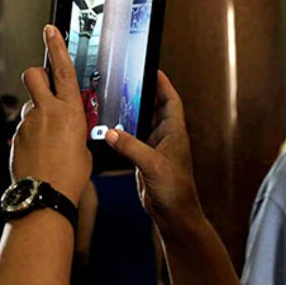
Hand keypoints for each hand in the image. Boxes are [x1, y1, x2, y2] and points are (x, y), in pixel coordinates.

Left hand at [10, 25, 91, 204]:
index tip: (50, 30)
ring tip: (46, 138)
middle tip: (43, 87)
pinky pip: (23, 127)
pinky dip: (30, 134)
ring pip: (28, 104)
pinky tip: (38, 153)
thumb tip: (67, 126)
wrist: (46, 195)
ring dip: (35, 112)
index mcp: (70, 111)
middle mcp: (47, 112)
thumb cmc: (71, 175)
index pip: (62, 69)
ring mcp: (27, 123)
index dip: (56, 46)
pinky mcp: (16, 137)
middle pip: (33, 75)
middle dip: (36, 75)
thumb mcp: (84, 146)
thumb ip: (74, 128)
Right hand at [105, 71, 202, 231]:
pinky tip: (112, 131)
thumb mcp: (152, 164)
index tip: (152, 68)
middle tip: (128, 82)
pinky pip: (134, 140)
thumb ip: (131, 147)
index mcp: (175, 133)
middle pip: (155, 108)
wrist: (174, 215)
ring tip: (117, 101)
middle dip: (144, 94)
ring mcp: (156, 149)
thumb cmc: (175, 191)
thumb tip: (111, 133)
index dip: (163, 83)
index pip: (170, 100)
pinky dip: (125, 134)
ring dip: (133, 114)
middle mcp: (166, 138)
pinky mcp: (146, 160)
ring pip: (144, 124)